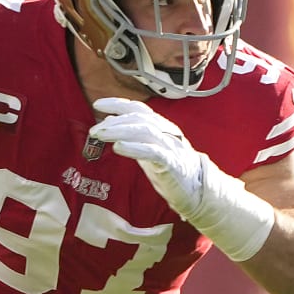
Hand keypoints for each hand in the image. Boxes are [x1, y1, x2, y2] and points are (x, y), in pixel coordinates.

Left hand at [87, 97, 207, 219]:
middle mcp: (167, 132)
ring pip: (145, 131)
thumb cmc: (171, 169)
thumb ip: (132, 136)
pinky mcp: (173, 164)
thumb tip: (108, 122)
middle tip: (95, 130)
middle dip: (114, 122)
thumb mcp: (149, 149)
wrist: (198, 189)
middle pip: (139, 118)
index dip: (118, 103)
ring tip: (101, 135)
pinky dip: (135, 148)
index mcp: (161, 126)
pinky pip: (153, 152)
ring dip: (120, 131)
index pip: (139, 108)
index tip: (97, 104)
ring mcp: (171, 147)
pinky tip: (119, 148)